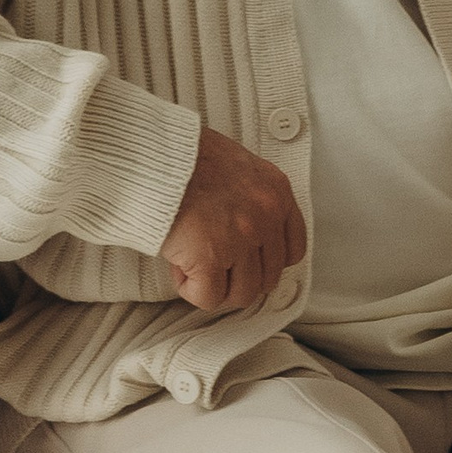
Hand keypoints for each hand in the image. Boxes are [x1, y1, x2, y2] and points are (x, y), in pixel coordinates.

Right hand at [161, 127, 308, 312]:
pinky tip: (180, 267)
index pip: (293, 249)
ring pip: (242, 293)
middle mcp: (265, 216)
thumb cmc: (187, 157)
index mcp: (276, 192)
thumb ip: (250, 199)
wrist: (158, 156)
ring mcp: (241, 238)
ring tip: (193, 264)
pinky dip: (191, 289)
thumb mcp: (237, 167)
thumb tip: (248, 232)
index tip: (249, 261)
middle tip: (214, 265)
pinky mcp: (210, 257)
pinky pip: (209, 297)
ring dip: (216, 286)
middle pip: (268, 277)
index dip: (267, 262)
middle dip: (239, 277)